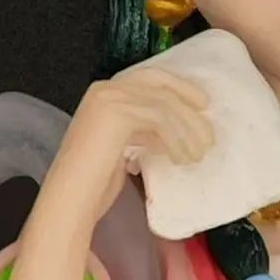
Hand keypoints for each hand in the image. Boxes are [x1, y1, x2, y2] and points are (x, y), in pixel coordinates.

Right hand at [46, 66, 212, 222]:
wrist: (72, 199)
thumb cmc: (94, 184)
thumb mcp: (123, 149)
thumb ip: (141, 133)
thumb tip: (168, 134)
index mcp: (102, 94)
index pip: (147, 79)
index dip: (178, 88)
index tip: (200, 105)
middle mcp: (103, 90)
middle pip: (157, 82)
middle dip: (187, 99)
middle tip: (208, 126)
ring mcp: (109, 99)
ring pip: (163, 103)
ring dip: (187, 128)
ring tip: (199, 153)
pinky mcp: (117, 114)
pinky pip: (160, 119)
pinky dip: (177, 138)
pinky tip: (182, 157)